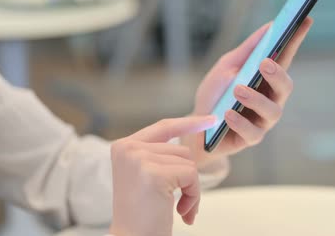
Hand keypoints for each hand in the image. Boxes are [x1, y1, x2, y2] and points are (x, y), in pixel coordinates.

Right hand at [109, 115, 214, 235]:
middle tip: (180, 204)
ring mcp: (139, 159)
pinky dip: (193, 196)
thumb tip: (193, 131)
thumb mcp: (146, 176)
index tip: (211, 119)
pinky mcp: (153, 173)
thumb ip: (161, 154)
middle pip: (181, 150)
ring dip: (191, 189)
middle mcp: (128, 148)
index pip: (163, 126)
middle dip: (187, 178)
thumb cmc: (142, 216)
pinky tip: (180, 212)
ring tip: (179, 208)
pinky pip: (191, 175)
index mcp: (123, 147)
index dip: (189, 123)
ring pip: (189, 163)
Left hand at [184, 17, 313, 165]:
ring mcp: (263, 120)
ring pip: (273, 111)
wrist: (196, 127)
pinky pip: (252, 132)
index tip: (305, 19)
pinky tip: (228, 113)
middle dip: (278, 74)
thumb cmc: (215, 94)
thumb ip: (247, 50)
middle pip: (286, 87)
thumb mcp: (226, 67)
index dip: (296, 39)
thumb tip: (270, 26)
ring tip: (238, 90)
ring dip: (255, 99)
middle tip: (265, 63)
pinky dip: (240, 121)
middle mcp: (270, 99)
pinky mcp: (250, 139)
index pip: (286, 56)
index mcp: (267, 78)